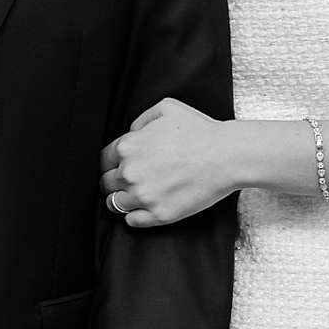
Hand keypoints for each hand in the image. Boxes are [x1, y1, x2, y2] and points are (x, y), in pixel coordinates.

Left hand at [98, 97, 233, 227]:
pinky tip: (145, 207)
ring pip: (114, 204)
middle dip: (113, 181)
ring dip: (121, 199)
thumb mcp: (166, 108)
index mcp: (128, 146)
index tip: (119, 166)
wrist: (226, 156)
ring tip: (136, 195)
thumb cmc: (200, 131)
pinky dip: (135, 215)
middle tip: (129, 180)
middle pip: (105, 183)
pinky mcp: (159, 214)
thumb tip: (132, 132)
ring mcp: (143, 196)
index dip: (110, 163)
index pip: (102, 160)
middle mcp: (130, 173)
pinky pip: (131, 221)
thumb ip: (141, 120)